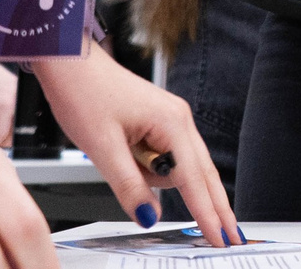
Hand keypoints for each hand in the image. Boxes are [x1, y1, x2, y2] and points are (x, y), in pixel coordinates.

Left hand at [32, 40, 240, 246]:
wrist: (71, 63)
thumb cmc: (84, 92)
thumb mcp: (102, 147)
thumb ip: (129, 185)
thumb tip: (148, 217)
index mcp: (171, 122)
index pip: (194, 179)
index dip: (208, 212)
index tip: (220, 236)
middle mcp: (178, 119)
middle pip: (202, 173)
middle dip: (214, 206)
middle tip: (229, 236)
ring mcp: (170, 119)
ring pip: (180, 167)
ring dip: (158, 179)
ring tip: (119, 158)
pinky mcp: (158, 122)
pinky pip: (166, 157)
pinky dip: (153, 169)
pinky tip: (128, 159)